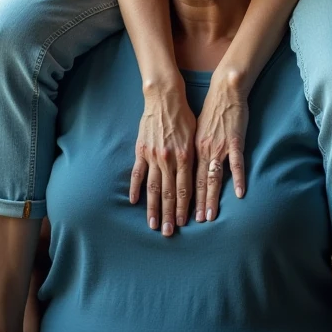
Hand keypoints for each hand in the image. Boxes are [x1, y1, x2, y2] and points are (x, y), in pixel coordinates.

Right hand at [130, 78, 195, 235]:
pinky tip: (134, 202)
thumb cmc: (184, 116)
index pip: (185, 189)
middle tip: (169, 233)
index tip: (185, 224)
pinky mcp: (141, 149)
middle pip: (169, 193)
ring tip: (153, 224)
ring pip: (153, 188)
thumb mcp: (195, 137)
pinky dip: (136, 188)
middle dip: (170, 215)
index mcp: (185, 156)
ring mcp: (153, 155)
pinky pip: (138, 172)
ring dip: (153, 208)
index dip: (185, 208)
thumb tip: (197, 178)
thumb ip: (194, 158)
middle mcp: (169, 159)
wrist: (165, 98)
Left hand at [194, 72, 247, 221]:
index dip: (180, 198)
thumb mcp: (193, 130)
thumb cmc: (209, 110)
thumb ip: (191, 150)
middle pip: (197, 182)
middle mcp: (202, 150)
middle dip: (193, 205)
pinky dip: (238, 179)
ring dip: (211, 198)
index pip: (183, 178)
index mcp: (190, 148)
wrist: (224, 90)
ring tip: (210, 216)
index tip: (176, 215)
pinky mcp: (234, 141)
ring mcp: (218, 146)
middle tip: (191, 224)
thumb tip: (184, 168)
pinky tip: (240, 193)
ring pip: (213, 177)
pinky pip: (236, 163)